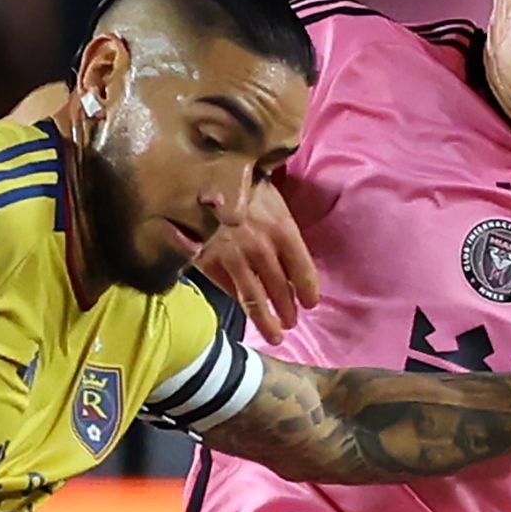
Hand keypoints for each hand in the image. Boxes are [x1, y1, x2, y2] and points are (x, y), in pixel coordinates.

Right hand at [193, 184, 320, 343]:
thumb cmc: (240, 182)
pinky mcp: (210, 263)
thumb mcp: (270, 199)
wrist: (199, 176)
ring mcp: (235, 258)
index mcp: (282, 229)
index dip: (308, 290)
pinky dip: (239, 303)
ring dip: (267, 321)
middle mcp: (262, 247)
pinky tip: (245, 311)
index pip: (302, 270)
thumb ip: (282, 230)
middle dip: (288, 310)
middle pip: (280, 289)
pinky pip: (230, 290)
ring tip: (275, 335)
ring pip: (255, 300)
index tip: (310, 303)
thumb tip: (290, 261)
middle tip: (291, 323)